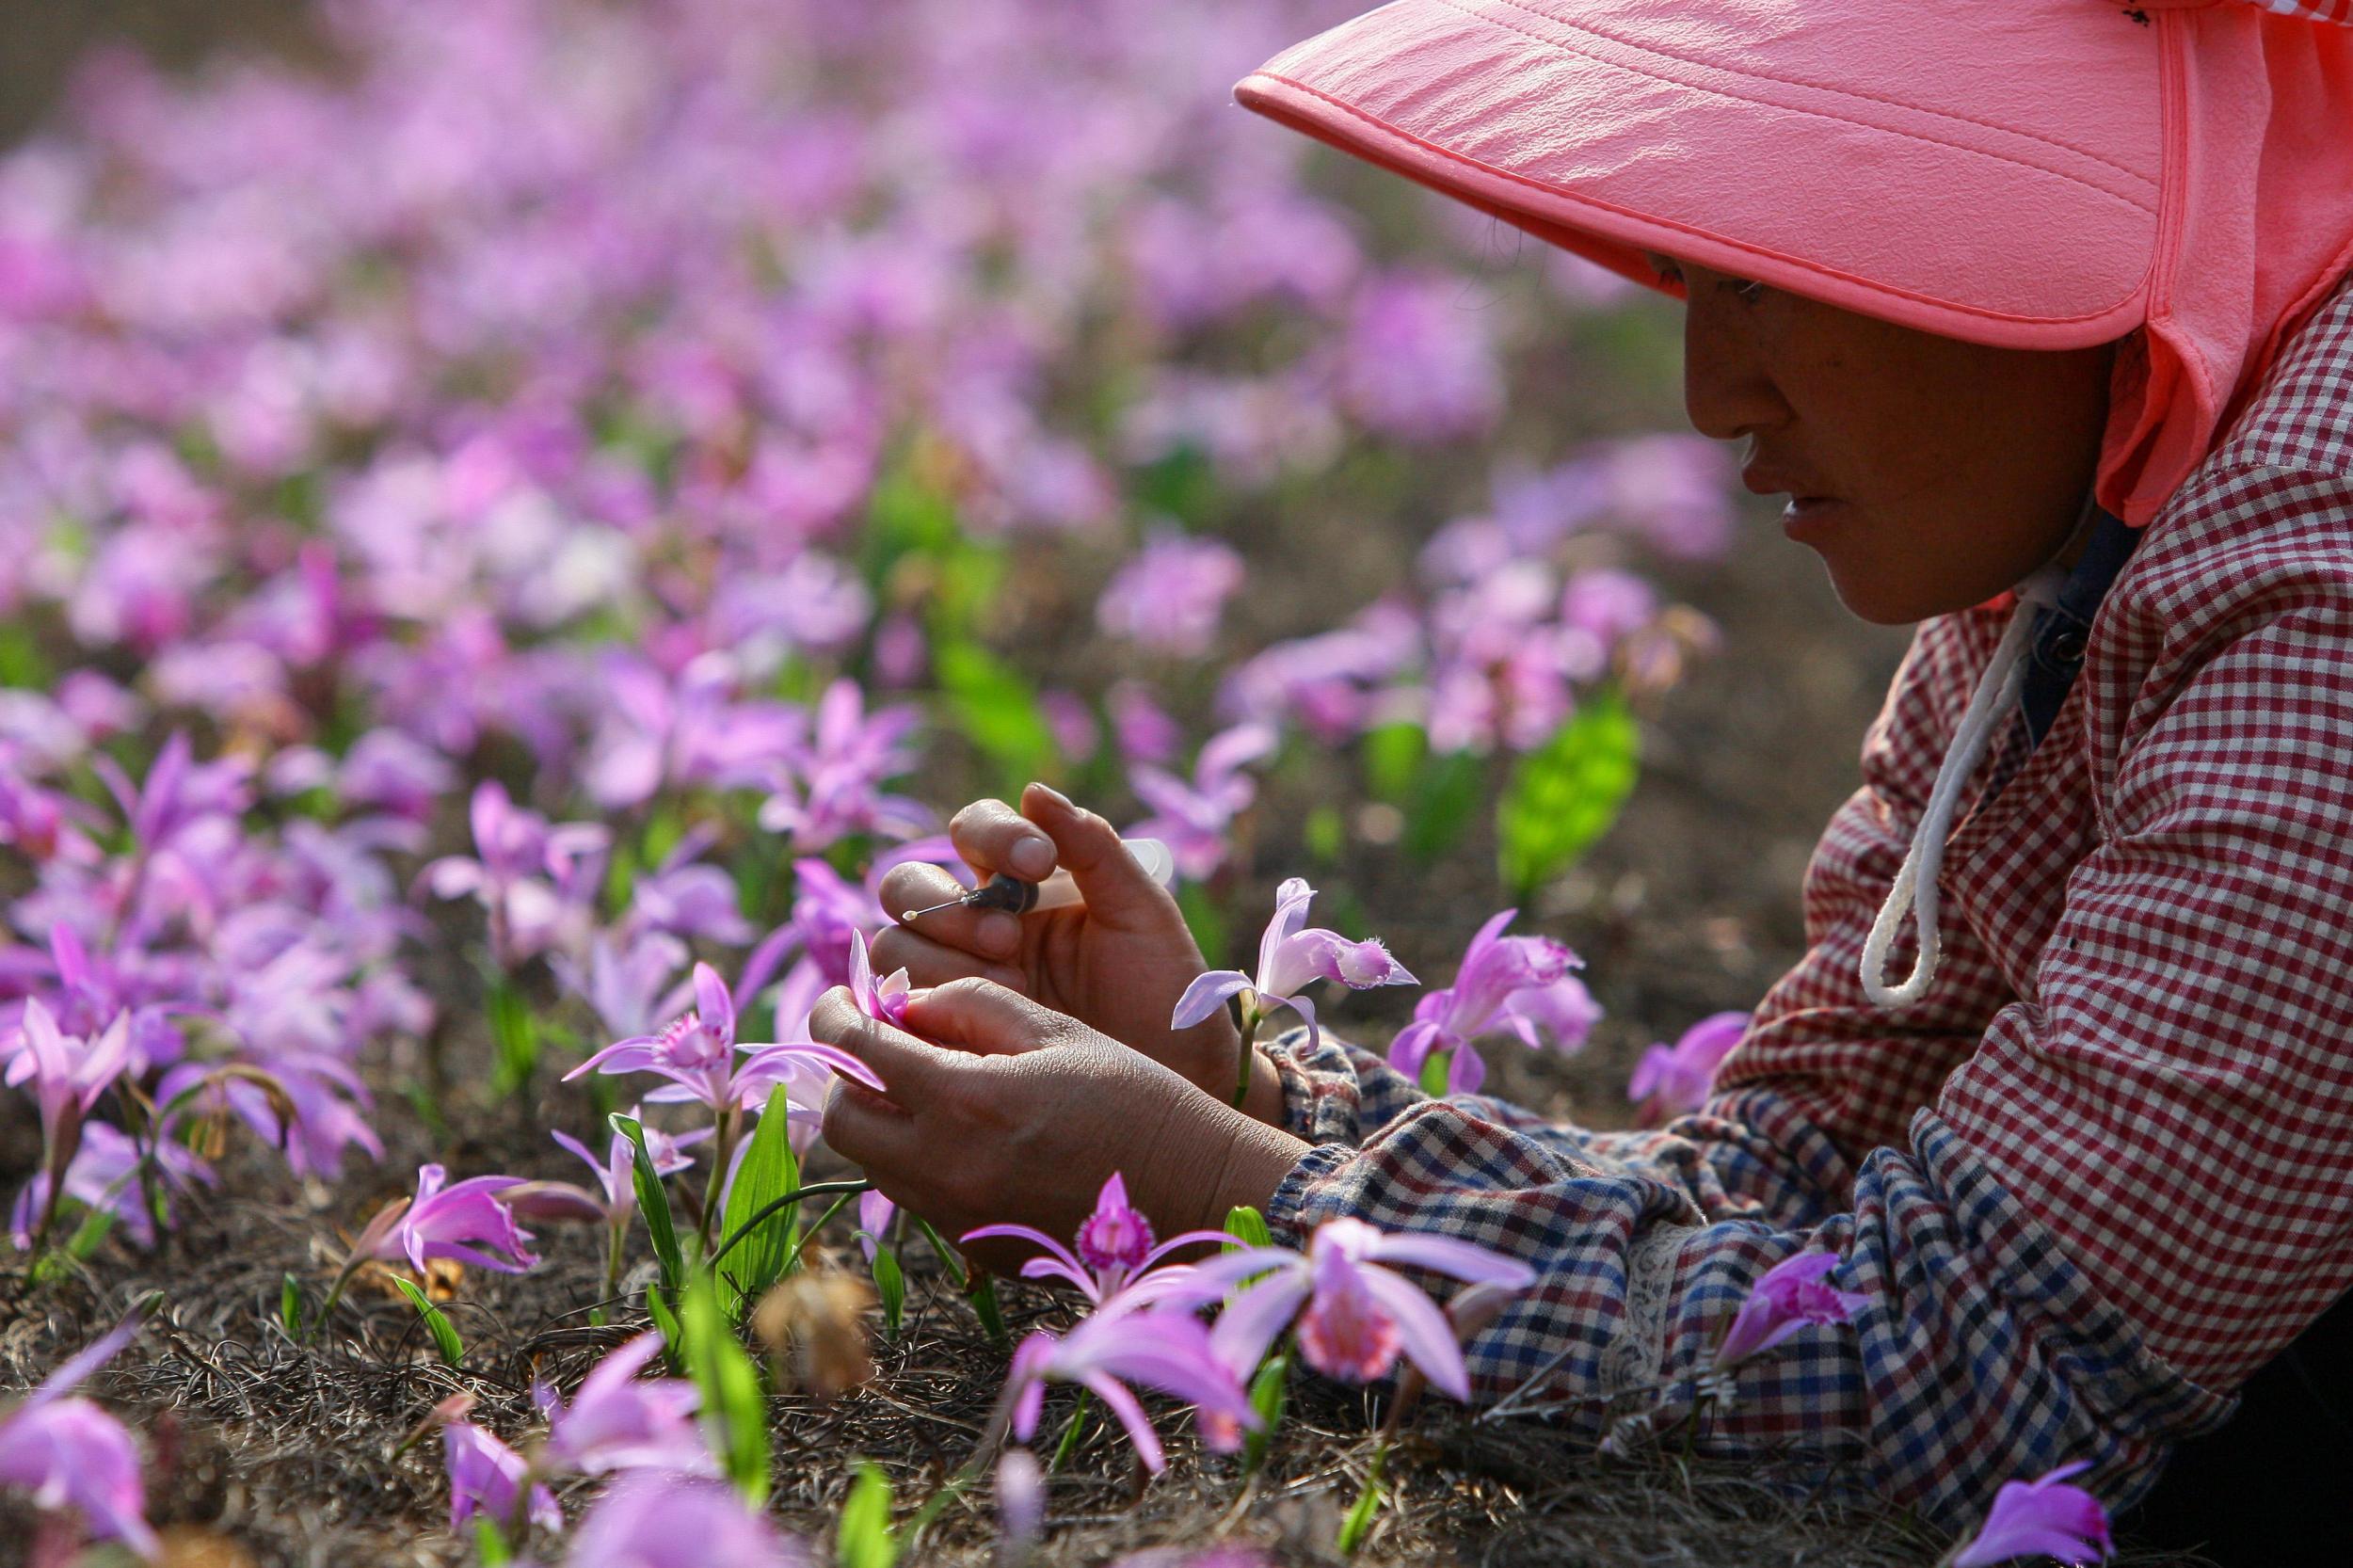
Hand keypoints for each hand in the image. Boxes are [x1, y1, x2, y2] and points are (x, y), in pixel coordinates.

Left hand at [810, 979, 1305, 1274]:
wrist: (1194, 1190)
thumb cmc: (1135, 1095)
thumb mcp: (1055, 1030)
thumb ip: (971, 1008)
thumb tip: (906, 1005)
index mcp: (963, 1100)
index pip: (857, 1049)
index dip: (837, 1013)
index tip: (844, 995)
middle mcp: (944, 1166)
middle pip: (842, 1119)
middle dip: (848, 1074)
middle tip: (878, 1043)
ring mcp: (955, 1215)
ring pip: (871, 1162)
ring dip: (879, 1117)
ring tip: (923, 1085)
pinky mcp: (973, 1245)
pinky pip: (913, 1194)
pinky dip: (915, 1156)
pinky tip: (964, 1131)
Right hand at [870, 784, 1242, 1101]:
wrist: (1173, 1078)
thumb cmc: (1162, 990)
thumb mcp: (1140, 911)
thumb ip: (1093, 846)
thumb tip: (1034, 790)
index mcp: (1019, 882)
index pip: (972, 830)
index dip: (992, 835)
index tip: (1039, 861)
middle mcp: (975, 924)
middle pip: (908, 886)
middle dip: (950, 906)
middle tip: (1010, 937)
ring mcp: (954, 980)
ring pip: (895, 944)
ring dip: (942, 958)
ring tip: (1011, 985)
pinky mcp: (942, 1035)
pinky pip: (896, 1009)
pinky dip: (925, 1005)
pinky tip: (978, 1021)